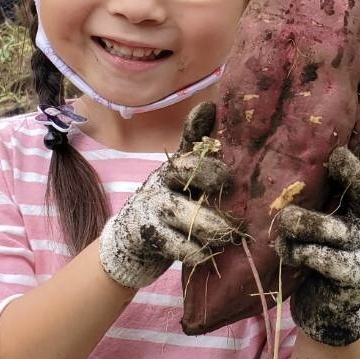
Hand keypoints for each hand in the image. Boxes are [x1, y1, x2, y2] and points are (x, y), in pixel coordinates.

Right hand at [99, 103, 233, 289]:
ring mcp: (151, 208)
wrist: (130, 242)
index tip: (228, 170)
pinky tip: (204, 254)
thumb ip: (196, 145)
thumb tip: (208, 104)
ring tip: (228, 231)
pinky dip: (189, 249)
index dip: (208, 156)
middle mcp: (161, 182)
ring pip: (179, 210)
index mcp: (174, 166)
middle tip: (229, 186)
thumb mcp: (181, 176)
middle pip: (182, 172)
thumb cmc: (168, 203)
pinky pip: (170, 243)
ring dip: (205, 221)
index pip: (190, 151)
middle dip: (207, 175)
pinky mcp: (146, 236)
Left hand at [275, 141, 359, 346]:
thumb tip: (298, 162)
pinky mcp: (350, 277)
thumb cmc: (325, 256)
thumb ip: (325, 200)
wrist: (334, 313)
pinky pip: (323, 259)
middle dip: (354, 174)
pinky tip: (284, 249)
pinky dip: (298, 251)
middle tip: (336, 158)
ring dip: (309, 221)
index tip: (359, 143)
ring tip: (286, 217)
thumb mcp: (331, 225)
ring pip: (338, 229)